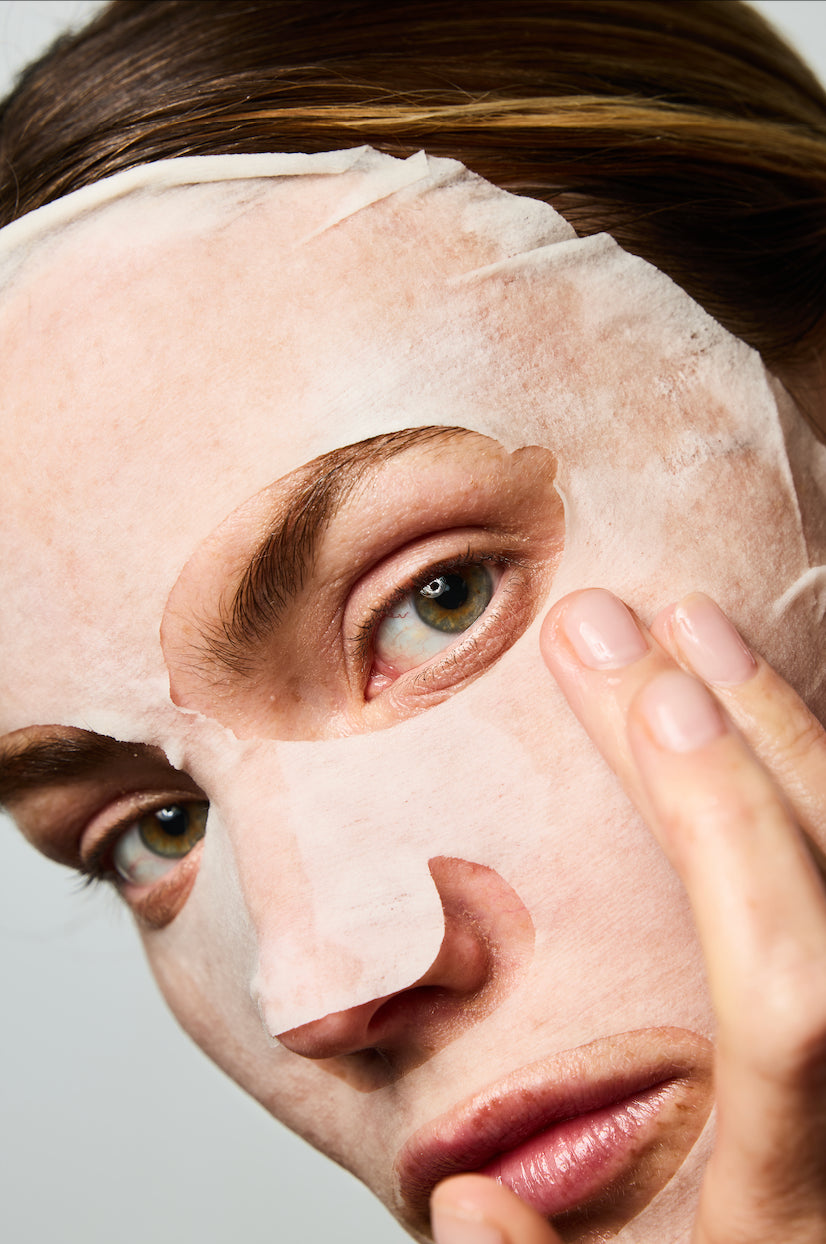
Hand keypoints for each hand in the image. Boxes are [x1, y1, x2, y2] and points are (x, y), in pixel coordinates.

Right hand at [430, 590, 825, 1243]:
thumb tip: (468, 1192)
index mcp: (799, 1201)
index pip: (790, 993)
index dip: (726, 832)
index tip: (650, 699)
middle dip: (739, 734)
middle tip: (628, 632)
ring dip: (786, 728)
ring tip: (697, 632)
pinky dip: (814, 765)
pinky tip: (765, 712)